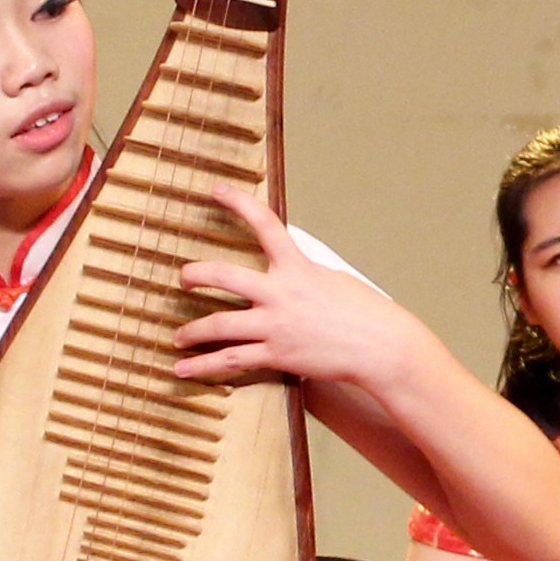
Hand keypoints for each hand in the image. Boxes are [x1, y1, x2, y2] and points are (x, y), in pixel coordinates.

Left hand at [169, 187, 422, 390]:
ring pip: (218, 324)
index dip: (239, 203)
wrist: (380, 347)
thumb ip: (303, 273)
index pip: (265, 225)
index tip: (217, 191)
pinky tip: (184, 369)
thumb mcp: (333, 279)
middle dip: (196, 275)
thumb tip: (287, 271)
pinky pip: (231, 360)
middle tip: (184, 278)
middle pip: (223, 276)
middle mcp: (280, 293)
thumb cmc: (365, 313)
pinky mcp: (276, 354)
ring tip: (180, 336)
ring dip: (192, 330)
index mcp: (298, 267)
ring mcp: (275, 325)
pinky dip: (204, 366)